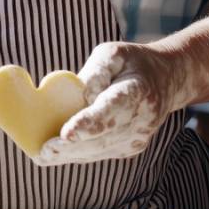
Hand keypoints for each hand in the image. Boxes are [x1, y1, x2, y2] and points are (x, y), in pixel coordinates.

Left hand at [38, 41, 196, 165]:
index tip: (67, 133)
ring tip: (42, 155)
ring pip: (100, 150)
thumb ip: (96, 71)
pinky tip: (58, 153)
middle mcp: (142, 119)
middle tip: (44, 150)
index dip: (89, 123)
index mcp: (137, 91)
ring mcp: (139, 137)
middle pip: (103, 137)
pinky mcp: (131, 147)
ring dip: (71, 155)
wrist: (166, 80)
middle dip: (72, 146)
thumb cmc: (131, 63)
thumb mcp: (113, 53)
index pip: (111, 109)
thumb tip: (82, 92)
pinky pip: (101, 153)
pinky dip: (79, 154)